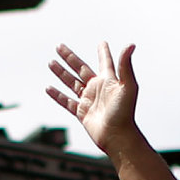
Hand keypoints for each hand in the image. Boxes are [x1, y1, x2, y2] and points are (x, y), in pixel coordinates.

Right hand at [43, 41, 147, 159]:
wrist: (117, 136)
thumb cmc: (125, 112)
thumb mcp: (127, 86)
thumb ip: (125, 65)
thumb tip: (130, 44)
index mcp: (109, 80)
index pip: (105, 62)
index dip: (103, 52)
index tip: (102, 43)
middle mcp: (98, 88)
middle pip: (81, 68)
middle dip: (70, 57)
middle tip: (59, 46)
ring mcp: (88, 100)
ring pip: (71, 83)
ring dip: (60, 72)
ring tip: (51, 62)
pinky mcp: (81, 112)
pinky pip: (66, 101)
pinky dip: (57, 95)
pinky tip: (48, 88)